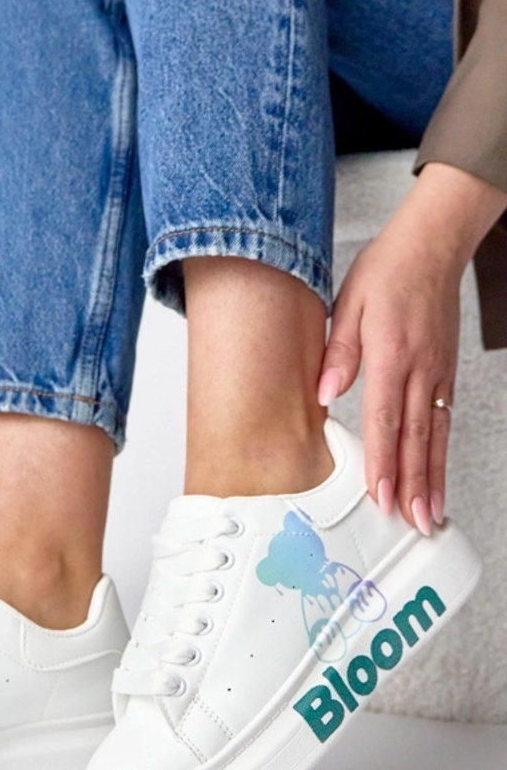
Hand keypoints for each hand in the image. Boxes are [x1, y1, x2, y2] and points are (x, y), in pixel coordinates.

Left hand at [317, 161, 506, 534]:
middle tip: (411, 522)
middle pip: (415, 437)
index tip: (380, 495)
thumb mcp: (348, 303)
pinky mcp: (445, 372)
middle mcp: (420, 370)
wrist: (431, 247)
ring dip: (433, 478)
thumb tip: (324, 393)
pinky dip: (441, 452)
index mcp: (392, 355)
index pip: (384, 419)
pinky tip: (439, 474)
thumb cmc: (387, 271)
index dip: (382, 462)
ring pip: (435, 435)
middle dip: (413, 485)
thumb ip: (338, 352)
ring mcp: (438, 373)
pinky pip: (444, 420)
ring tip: (431, 515)